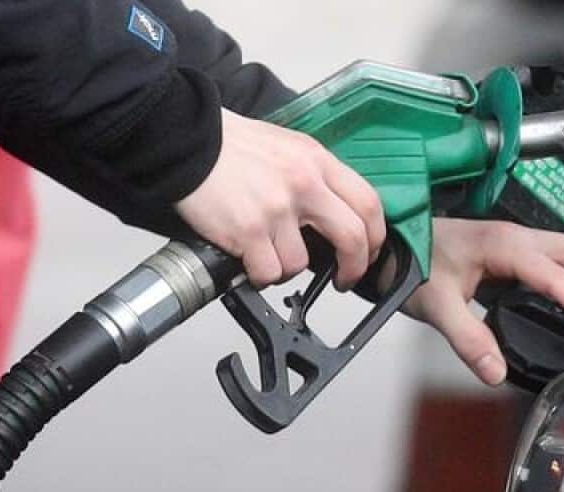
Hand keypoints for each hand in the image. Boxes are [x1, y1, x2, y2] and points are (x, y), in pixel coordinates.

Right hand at [176, 109, 386, 289]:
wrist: (188, 141)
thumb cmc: (231, 146)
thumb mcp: (287, 147)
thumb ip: (314, 176)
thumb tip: (333, 215)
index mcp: (317, 161)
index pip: (368, 203)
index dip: (375, 237)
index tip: (367, 252)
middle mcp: (304, 183)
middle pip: (353, 237)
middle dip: (354, 267)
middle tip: (344, 278)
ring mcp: (277, 208)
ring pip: (302, 263)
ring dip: (286, 268)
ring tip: (268, 255)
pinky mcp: (249, 230)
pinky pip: (268, 272)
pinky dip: (259, 274)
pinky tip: (249, 259)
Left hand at [405, 218, 563, 385]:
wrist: (391, 246)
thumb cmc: (411, 264)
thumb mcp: (437, 307)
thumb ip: (469, 341)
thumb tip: (496, 372)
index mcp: (504, 246)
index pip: (557, 275)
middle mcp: (515, 238)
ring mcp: (514, 241)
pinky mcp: (508, 250)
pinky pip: (553, 259)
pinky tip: (562, 306)